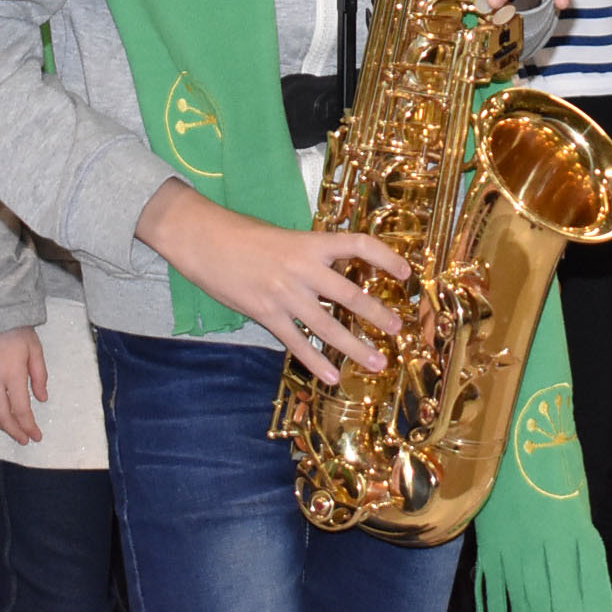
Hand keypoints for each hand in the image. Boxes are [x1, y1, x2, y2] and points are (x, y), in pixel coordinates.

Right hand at [0, 324, 49, 445]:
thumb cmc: (17, 330)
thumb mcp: (35, 350)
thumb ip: (39, 376)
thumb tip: (42, 399)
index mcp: (13, 373)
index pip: (21, 409)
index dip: (28, 425)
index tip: (35, 436)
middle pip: (2, 415)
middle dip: (14, 430)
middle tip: (23, 438)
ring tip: (9, 428)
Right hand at [135, 179, 408, 384]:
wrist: (204, 239)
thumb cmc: (243, 234)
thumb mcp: (284, 236)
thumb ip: (311, 255)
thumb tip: (337, 275)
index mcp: (311, 243)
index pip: (359, 244)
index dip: (386, 257)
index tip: (407, 272)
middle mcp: (303, 268)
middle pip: (350, 294)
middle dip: (378, 314)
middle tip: (398, 330)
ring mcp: (285, 294)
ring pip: (328, 326)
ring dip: (355, 347)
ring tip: (377, 363)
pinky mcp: (266, 314)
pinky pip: (297, 342)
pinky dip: (316, 362)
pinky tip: (332, 377)